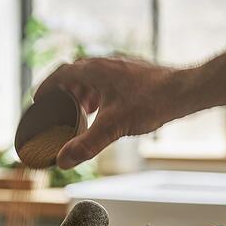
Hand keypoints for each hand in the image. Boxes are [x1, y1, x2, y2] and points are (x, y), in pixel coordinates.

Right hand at [35, 57, 175, 168]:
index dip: (46, 87)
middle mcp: (105, 63)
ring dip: (83, 92)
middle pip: (75, 74)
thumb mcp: (113, 127)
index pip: (60, 74)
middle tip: (59, 109)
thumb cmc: (152, 102)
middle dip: (64, 92)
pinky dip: (99, 93)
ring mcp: (121, 66)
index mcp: (94, 70)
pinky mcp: (135, 72)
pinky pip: (108, 79)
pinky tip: (107, 109)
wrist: (187, 90)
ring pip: (92, 76)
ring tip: (82, 111)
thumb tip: (63, 161)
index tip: (38, 100)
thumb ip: (86, 144)